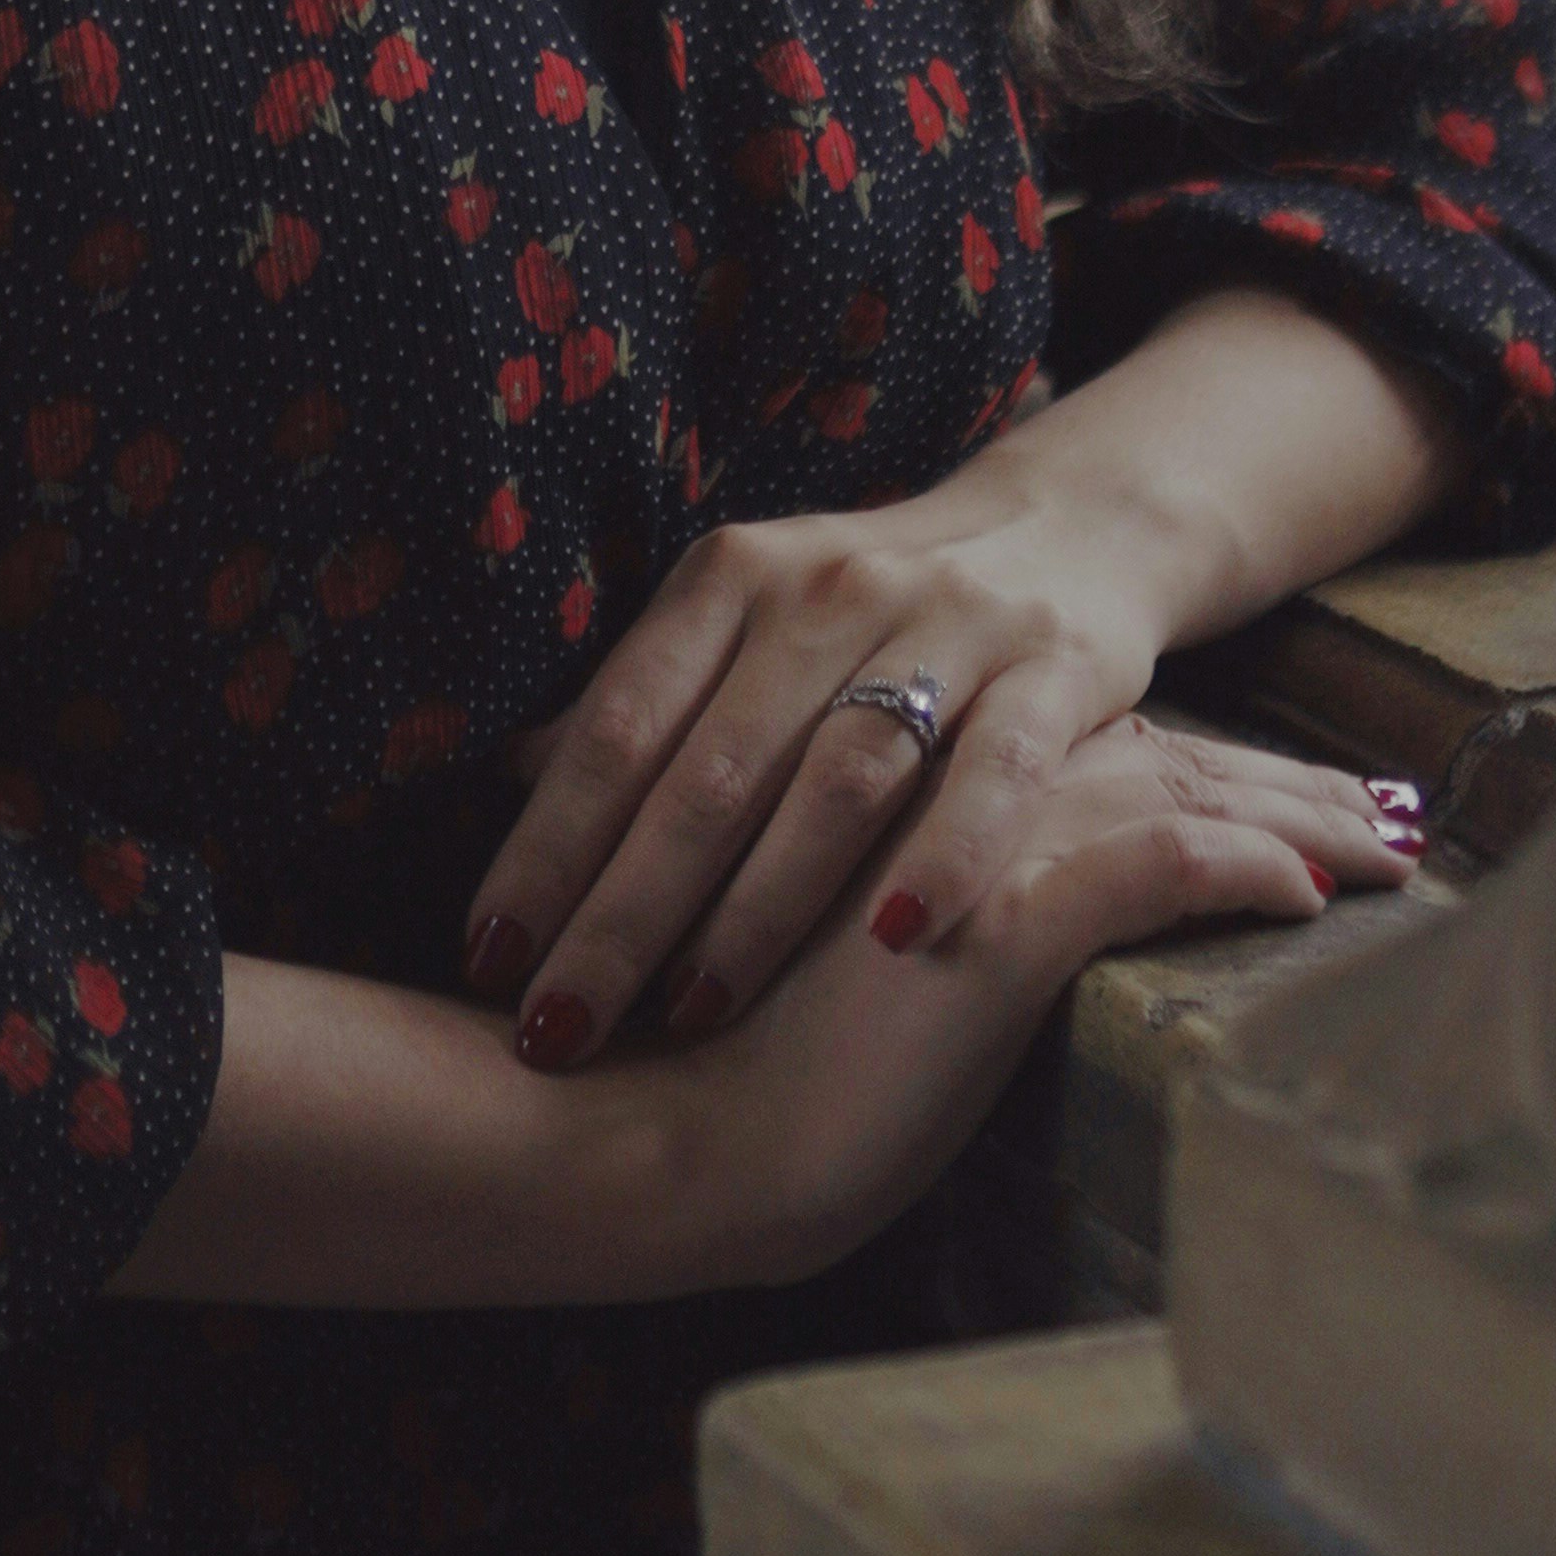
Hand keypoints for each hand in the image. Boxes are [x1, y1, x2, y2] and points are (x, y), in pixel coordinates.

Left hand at [461, 287, 1460, 1070]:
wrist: (1068, 530)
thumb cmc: (871, 616)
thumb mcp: (748, 626)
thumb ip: (649, 701)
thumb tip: (512, 785)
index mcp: (731, 580)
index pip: (617, 725)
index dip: (547, 845)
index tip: (487, 956)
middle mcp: (826, 591)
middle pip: (708, 770)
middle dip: (621, 911)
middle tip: (559, 1025)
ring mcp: (948, 627)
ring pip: (837, 778)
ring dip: (759, 906)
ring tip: (690, 1013)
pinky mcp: (1056, 671)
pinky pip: (996, 775)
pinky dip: (947, 855)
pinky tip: (895, 943)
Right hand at [657, 704, 1421, 1289]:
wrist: (675, 1134)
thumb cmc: (716, 1061)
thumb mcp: (788, 950)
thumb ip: (851, 894)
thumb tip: (917, 911)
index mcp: (910, 784)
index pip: (1089, 754)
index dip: (1199, 766)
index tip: (1291, 782)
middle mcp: (950, 783)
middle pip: (1157, 755)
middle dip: (1283, 781)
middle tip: (1392, 808)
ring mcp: (978, 839)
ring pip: (1178, 791)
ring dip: (1296, 813)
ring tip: (1397, 844)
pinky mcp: (1005, 914)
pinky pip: (1160, 865)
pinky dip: (1241, 865)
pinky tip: (1312, 891)